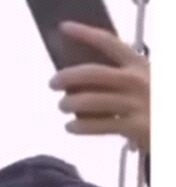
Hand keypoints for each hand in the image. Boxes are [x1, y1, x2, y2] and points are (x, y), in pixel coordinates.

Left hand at [49, 21, 149, 153]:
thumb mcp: (140, 81)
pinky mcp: (134, 126)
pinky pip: (96, 125)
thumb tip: (75, 80)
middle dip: (67, 76)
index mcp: (138, 64)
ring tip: (63, 106)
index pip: (108, 42)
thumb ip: (114, 77)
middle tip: (53, 83)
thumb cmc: (150, 102)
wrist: (169, 124)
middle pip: (92, 73)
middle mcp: (137, 80)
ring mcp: (136, 103)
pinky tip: (71, 127)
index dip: (85, 33)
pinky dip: (78, 127)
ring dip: (69, 103)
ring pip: (89, 100)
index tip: (65, 28)